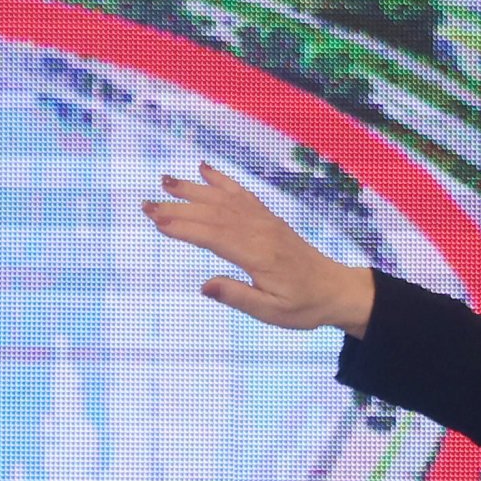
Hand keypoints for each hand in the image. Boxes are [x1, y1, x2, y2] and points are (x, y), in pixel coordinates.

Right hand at [141, 163, 375, 333]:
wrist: (335, 289)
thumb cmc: (302, 305)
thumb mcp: (272, 312)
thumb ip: (238, 297)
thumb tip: (204, 286)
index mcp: (258, 255)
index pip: (214, 237)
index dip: (184, 228)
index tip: (156, 221)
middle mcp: (259, 231)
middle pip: (213, 214)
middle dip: (178, 207)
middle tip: (146, 204)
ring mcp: (264, 221)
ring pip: (223, 200)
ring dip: (193, 189)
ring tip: (165, 180)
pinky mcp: (268, 218)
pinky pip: (241, 194)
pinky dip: (221, 180)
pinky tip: (204, 169)